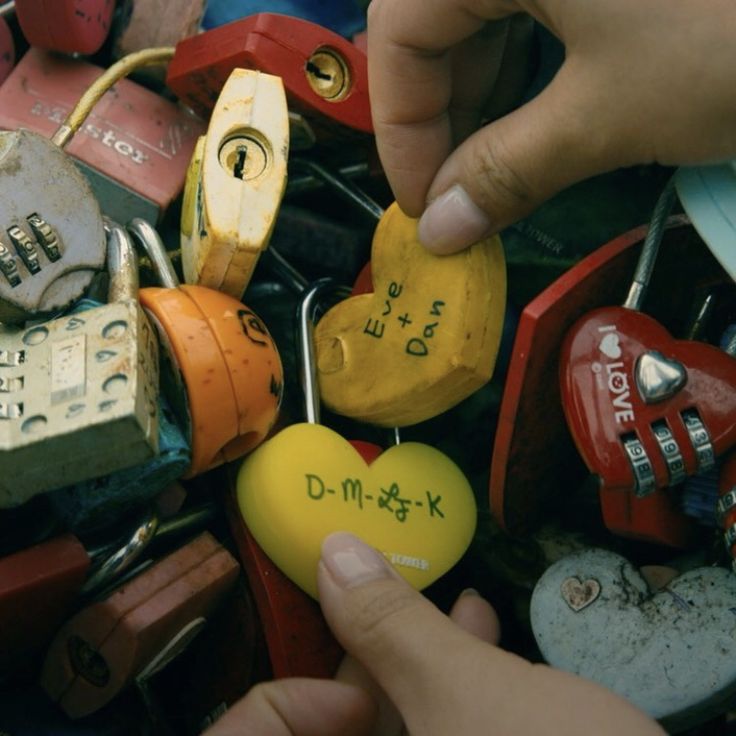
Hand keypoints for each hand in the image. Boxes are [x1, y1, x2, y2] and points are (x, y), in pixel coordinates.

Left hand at [204, 533, 663, 734]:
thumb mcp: (469, 694)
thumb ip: (389, 626)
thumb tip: (332, 551)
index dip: (281, 704)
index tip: (337, 657)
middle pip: (349, 724)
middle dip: (377, 654)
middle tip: (397, 594)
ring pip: (405, 722)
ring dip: (428, 659)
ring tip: (468, 607)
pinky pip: (444, 728)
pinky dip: (462, 687)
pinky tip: (488, 636)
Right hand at [367, 0, 735, 252]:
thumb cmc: (735, 32)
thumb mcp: (610, 110)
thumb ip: (506, 172)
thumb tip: (440, 232)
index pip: (399, 35)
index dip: (401, 131)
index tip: (426, 208)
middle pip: (440, 20)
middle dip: (448, 118)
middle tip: (467, 196)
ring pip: (494, 11)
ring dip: (494, 95)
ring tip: (506, 165)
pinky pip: (546, 2)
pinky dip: (541, 60)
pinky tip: (552, 109)